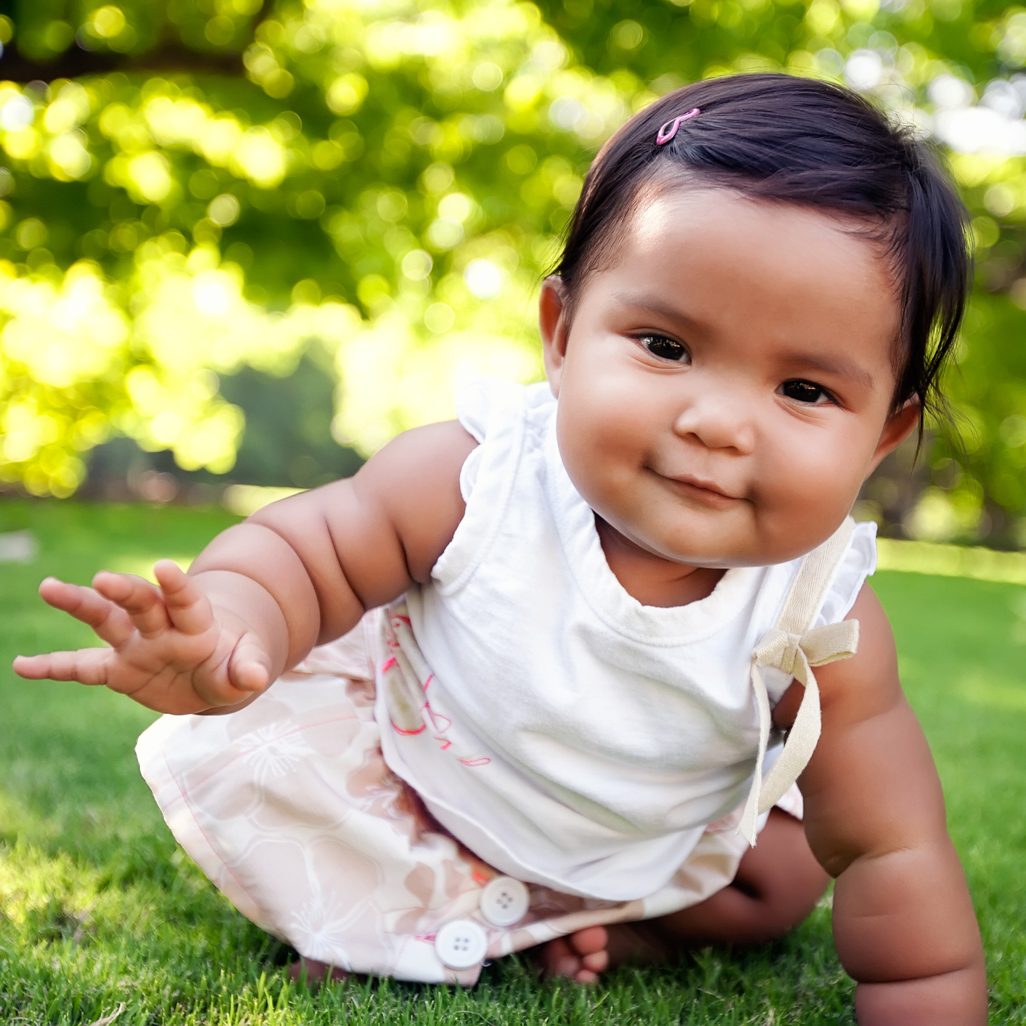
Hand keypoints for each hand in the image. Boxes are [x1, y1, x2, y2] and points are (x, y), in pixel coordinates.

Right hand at [13, 560, 272, 713]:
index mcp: (198, 624)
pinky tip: (22, 665)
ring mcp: (136, 646)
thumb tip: (256, 678)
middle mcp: (162, 628)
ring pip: (106, 621)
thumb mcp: (246, 668)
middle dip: (125, 591)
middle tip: (102, 580)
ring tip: (49, 587)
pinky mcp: (118, 670)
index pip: (187, 601)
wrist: (212, 674)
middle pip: (142, 604)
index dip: (177, 586)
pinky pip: (82, 668)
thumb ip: (249, 668)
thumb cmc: (232, 663)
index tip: (163, 567)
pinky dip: (54, 668)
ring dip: (80, 604)